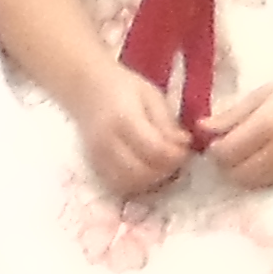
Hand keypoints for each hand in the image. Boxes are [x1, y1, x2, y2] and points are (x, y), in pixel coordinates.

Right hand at [59, 60, 193, 196]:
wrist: (86, 87)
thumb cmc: (124, 87)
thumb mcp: (152, 96)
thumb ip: (167, 123)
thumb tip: (184, 144)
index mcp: (125, 120)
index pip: (155, 150)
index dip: (176, 155)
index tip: (186, 149)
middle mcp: (108, 142)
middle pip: (141, 172)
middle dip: (165, 171)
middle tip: (176, 160)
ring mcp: (98, 157)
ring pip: (129, 184)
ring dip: (151, 181)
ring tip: (162, 166)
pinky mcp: (94, 166)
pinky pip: (117, 186)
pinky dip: (135, 185)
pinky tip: (146, 172)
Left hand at [198, 43, 272, 188]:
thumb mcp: (263, 93)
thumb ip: (231, 115)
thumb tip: (201, 129)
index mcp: (267, 125)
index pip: (226, 153)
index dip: (214, 149)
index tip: (215, 138)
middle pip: (237, 174)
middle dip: (226, 164)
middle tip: (228, 147)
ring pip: (253, 182)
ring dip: (242, 171)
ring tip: (247, 151)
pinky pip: (271, 181)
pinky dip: (261, 173)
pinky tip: (266, 154)